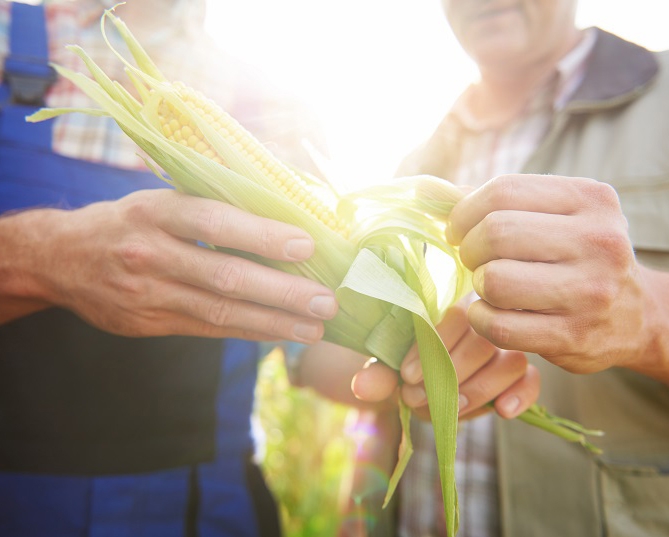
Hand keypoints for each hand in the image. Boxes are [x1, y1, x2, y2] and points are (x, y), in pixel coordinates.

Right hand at [4, 189, 336, 341]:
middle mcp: (151, 253)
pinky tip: (281, 334)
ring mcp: (148, 294)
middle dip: (282, 291)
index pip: (215, 222)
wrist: (59, 258)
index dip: (262, 234)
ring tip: (316, 328)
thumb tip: (285, 202)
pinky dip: (249, 331)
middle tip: (327, 301)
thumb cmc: (129, 220)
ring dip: (274, 322)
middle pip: (225, 275)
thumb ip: (212, 202)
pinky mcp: (150, 324)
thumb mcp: (160, 198)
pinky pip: (209, 331)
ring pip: (221, 312)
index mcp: (155, 211)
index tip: (306, 245)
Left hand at [352, 306, 539, 419]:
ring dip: (478, 389)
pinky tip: (502, 411)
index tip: (405, 376)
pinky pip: (532, 380)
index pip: (454, 316)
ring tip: (449, 409)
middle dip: (449, 375)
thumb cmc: (408, 366)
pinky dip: (521, 395)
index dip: (431, 349)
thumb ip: (380, 374)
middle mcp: (485, 322)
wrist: (420, 381)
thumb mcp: (390, 369)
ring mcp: (506, 347)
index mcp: (453, 307)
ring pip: (510, 362)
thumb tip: (362, 386)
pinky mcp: (522, 375)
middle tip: (418, 397)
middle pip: (483, 342)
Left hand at [447, 174, 650, 373]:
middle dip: (470, 248)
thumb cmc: (578, 256)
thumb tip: (427, 191)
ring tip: (489, 286)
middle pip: (496, 233)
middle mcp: (599, 241)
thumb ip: (497, 200)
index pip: (504, 191)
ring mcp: (591, 292)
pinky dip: (480, 319)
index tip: (458, 229)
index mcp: (591, 199)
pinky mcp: (574, 336)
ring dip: (478, 285)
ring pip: (496, 281)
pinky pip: (499, 326)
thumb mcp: (557, 215)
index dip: (464, 211)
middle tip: (474, 260)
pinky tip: (489, 313)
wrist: (639, 316)